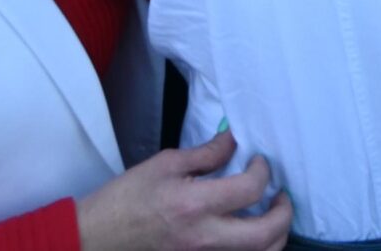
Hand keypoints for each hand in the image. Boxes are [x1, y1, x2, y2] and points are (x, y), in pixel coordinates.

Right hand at [74, 131, 289, 250]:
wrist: (96, 237)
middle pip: (266, 234)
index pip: (249, 190)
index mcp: (194, 205)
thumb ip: (205, 155)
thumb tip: (234, 142)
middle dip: (284, 213)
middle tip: (280, 196)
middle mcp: (203, 238)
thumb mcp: (163, 165)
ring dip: (275, 237)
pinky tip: (249, 235)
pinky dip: (253, 250)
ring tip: (270, 217)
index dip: (263, 171)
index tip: (258, 162)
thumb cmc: (124, 199)